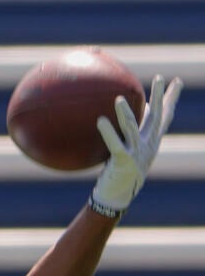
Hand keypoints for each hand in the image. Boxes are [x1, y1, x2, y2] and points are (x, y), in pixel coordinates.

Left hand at [90, 75, 183, 217]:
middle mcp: (147, 146)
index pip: (164, 117)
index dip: (170, 99)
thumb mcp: (124, 152)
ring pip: (134, 128)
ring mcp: (137, 154)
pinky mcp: (124, 162)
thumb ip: (125, 136)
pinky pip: (115, 144)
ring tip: (118, 99)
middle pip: (156, 117)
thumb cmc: (117, 174)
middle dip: (160, 96)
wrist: (116, 198)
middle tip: (159, 77)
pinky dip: (108, 132)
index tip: (176, 82)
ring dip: (126, 113)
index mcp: (150, 142)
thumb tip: (115, 118)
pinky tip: (100, 120)